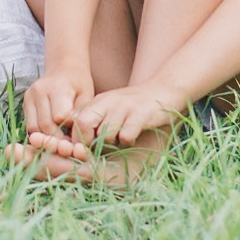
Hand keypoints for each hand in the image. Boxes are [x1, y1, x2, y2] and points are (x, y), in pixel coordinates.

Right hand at [22, 65, 92, 143]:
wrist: (64, 68)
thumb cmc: (79, 84)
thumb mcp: (87, 96)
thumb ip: (80, 114)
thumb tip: (74, 135)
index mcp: (57, 87)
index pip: (59, 117)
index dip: (69, 130)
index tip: (77, 135)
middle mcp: (39, 90)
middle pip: (45, 125)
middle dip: (58, 139)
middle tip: (69, 144)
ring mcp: (29, 96)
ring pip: (34, 128)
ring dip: (47, 138)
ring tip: (60, 139)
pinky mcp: (25, 102)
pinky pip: (29, 126)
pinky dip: (40, 133)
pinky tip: (51, 133)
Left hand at [69, 81, 183, 147]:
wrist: (163, 90)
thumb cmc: (133, 107)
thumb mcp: (110, 108)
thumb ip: (94, 120)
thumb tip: (77, 143)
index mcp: (98, 102)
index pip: (76, 120)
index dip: (78, 139)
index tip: (86, 149)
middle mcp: (107, 102)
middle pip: (83, 123)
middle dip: (87, 141)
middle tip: (100, 149)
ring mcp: (124, 107)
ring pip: (105, 133)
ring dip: (111, 143)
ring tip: (120, 140)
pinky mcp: (140, 115)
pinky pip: (126, 136)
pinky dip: (128, 142)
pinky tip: (133, 137)